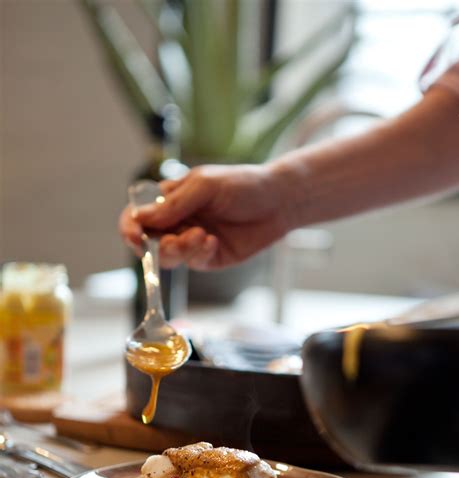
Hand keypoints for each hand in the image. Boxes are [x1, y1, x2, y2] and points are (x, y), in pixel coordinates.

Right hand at [119, 164, 289, 269]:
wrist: (278, 202)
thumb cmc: (242, 185)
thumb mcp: (204, 186)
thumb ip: (173, 204)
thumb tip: (139, 218)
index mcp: (169, 199)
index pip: (137, 216)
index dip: (130, 228)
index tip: (135, 236)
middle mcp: (176, 221)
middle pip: (148, 242)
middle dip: (159, 244)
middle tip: (177, 239)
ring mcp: (190, 241)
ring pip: (168, 256)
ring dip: (180, 249)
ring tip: (202, 236)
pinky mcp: (207, 257)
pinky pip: (193, 262)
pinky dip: (200, 253)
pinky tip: (214, 241)